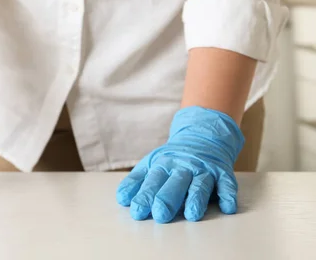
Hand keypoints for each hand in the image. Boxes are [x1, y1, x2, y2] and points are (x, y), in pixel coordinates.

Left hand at [116, 106, 244, 222]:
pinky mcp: (222, 173)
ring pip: (199, 185)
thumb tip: (122, 199)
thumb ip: (138, 180)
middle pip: (174, 183)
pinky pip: (227, 184)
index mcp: (162, 164)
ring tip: (191, 215)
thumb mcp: (152, 163)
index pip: (151, 180)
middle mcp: (182, 166)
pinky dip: (228, 195)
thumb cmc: (173, 158)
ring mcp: (203, 169)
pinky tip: (227, 207)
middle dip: (166, 198)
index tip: (136, 210)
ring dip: (196, 199)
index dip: (144, 195)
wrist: (202, 136)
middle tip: (160, 214)